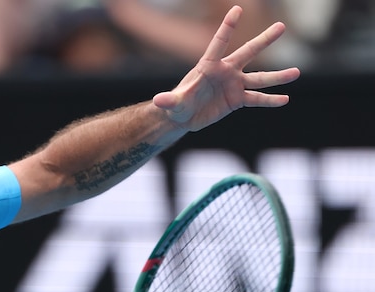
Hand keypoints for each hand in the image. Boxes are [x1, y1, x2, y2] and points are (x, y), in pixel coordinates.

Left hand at [152, 5, 300, 132]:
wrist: (184, 116)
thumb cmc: (177, 105)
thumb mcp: (173, 103)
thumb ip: (169, 100)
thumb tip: (159, 100)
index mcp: (209, 66)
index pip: (219, 43)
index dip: (227, 28)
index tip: (237, 9)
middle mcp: (226, 71)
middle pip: (248, 53)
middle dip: (264, 40)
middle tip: (282, 26)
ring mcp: (234, 84)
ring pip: (259, 78)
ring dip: (277, 77)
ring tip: (296, 72)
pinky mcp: (238, 99)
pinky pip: (257, 99)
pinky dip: (270, 100)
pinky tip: (285, 99)